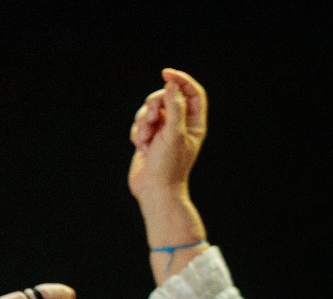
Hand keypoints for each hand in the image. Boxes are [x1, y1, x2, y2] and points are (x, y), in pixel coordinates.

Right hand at [128, 68, 207, 202]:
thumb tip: (172, 85)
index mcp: (194, 124)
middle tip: (152, 119)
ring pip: (149, 109)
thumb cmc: (168, 165)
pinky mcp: (149, 138)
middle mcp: (180, 125)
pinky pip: (139, 123)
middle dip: (154, 104)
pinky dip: (138, 133)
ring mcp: (163, 131)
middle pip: (166, 97)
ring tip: (146, 140)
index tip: (165, 73)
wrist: (154, 190)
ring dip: (143, 122)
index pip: (192, 93)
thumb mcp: (174, 133)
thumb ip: (174, 107)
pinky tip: (142, 148)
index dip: (180, 80)